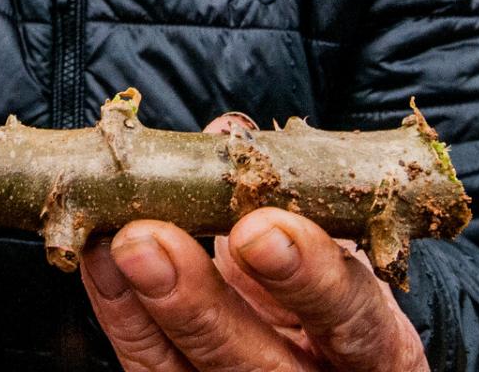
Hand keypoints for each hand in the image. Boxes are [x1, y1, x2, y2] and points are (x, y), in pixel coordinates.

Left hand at [79, 115, 429, 371]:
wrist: (331, 361)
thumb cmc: (341, 296)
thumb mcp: (343, 253)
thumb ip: (296, 203)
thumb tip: (229, 131)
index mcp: (377, 353)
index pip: (354, 319)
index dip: (310, 275)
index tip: (259, 224)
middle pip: (261, 367)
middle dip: (200, 303)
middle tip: (150, 241)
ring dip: (147, 307)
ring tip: (117, 246)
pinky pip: (152, 371)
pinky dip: (122, 314)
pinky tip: (101, 265)